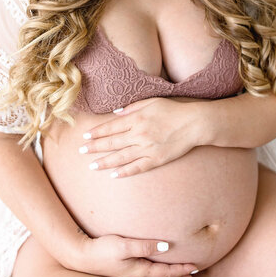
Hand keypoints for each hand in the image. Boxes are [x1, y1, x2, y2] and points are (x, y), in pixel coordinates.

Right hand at [71, 232, 198, 276]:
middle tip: (194, 274)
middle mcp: (137, 276)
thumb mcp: (124, 245)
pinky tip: (158, 271)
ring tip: (181, 275)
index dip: (181, 269)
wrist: (82, 257)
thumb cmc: (103, 249)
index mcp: (139, 270)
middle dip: (180, 276)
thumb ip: (145, 245)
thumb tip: (167, 246)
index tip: (195, 266)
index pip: (166, 272)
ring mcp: (131, 275)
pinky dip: (159, 276)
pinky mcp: (125, 272)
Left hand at [78, 96, 201, 177]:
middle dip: (95, 147)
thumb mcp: (152, 102)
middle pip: (112, 143)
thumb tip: (115, 113)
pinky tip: (113, 175)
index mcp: (137, 119)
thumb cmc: (173, 110)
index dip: (97, 132)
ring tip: (92, 166)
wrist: (194, 123)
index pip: (112, 127)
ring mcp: (148, 148)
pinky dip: (125, 172)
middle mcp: (140, 134)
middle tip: (81, 152)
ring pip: (121, 157)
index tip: (85, 136)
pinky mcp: (157, 159)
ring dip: (105, 162)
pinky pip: (137, 167)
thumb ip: (132, 107)